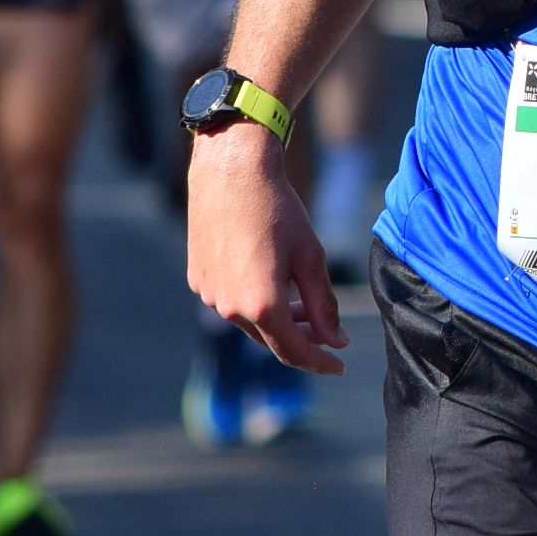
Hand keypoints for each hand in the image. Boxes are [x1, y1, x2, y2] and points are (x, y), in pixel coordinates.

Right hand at [186, 120, 348, 375]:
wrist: (231, 170)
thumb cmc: (278, 209)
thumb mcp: (311, 258)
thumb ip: (324, 306)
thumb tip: (336, 340)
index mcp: (261, 305)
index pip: (293, 351)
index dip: (319, 361)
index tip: (340, 365)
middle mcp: (228, 307)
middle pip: (270, 339)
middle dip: (301, 340)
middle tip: (328, 332)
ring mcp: (208, 294)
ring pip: (248, 322)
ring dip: (277, 320)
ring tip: (303, 305)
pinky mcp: (196, 278)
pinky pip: (229, 301)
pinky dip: (253, 302)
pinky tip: (270, 281)